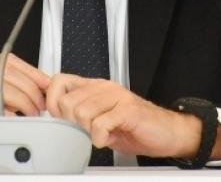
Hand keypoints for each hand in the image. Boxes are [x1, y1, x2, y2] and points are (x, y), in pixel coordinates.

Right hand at [0, 53, 48, 117]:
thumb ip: (3, 80)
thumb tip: (38, 84)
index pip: (8, 60)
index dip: (31, 72)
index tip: (45, 83)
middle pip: (7, 74)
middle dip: (30, 90)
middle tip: (40, 104)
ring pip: (1, 89)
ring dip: (23, 102)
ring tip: (31, 113)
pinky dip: (8, 115)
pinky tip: (16, 119)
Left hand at [45, 74, 220, 159]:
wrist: (168, 132)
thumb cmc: (136, 127)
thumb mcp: (102, 118)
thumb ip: (81, 114)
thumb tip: (55, 118)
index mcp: (95, 87)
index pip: (59, 81)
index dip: (52, 102)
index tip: (60, 119)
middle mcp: (105, 88)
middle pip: (67, 101)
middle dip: (71, 123)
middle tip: (86, 131)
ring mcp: (117, 96)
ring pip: (81, 112)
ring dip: (87, 131)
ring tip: (100, 135)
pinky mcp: (127, 109)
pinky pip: (100, 124)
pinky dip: (100, 138)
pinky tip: (107, 139)